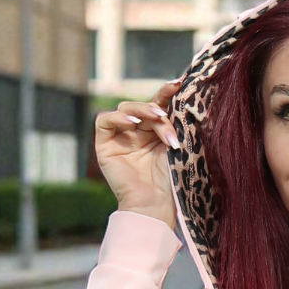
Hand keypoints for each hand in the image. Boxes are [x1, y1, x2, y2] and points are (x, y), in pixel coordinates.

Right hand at [95, 81, 181, 227]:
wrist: (155, 205)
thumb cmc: (171, 180)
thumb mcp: (176, 145)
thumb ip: (175, 122)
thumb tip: (184, 92)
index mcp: (156, 133)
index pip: (158, 105)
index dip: (166, 92)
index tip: (178, 83)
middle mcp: (137, 133)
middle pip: (143, 106)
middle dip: (157, 109)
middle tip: (167, 116)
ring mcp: (120, 139)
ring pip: (126, 109)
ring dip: (143, 111)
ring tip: (157, 118)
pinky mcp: (104, 146)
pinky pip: (104, 121)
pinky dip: (118, 117)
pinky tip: (133, 122)